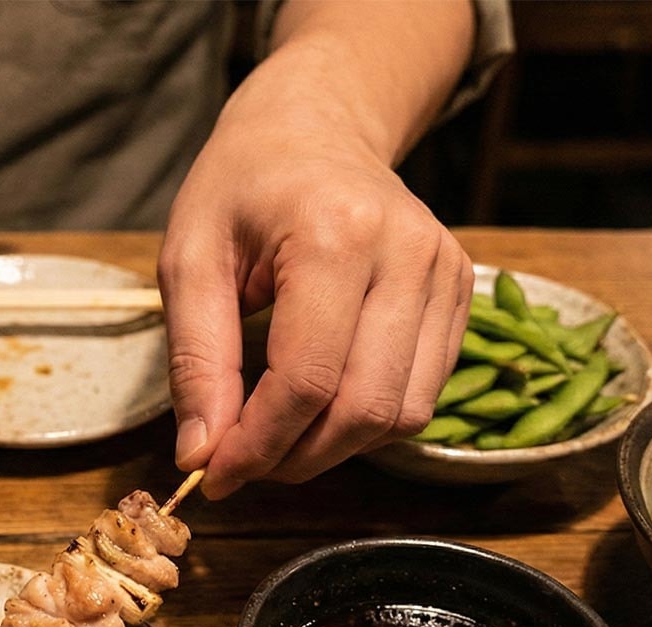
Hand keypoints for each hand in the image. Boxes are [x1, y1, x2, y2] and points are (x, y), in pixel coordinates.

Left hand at [160, 111, 471, 496]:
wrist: (313, 128)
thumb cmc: (241, 188)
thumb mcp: (189, 262)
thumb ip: (196, 361)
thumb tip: (201, 454)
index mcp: (337, 234)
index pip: (307, 380)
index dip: (258, 445)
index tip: (213, 475)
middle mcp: (409, 253)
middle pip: (363, 408)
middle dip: (295, 458)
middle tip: (240, 465)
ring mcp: (447, 272)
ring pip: (402, 415)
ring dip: (333, 450)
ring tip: (275, 438)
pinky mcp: (462, 292)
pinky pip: (422, 396)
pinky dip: (367, 423)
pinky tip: (319, 406)